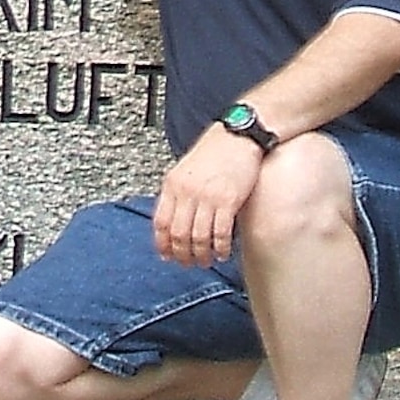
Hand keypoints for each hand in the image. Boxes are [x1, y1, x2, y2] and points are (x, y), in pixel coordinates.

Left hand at [153, 126, 264, 264]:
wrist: (239, 135)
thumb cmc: (215, 152)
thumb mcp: (186, 170)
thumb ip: (178, 193)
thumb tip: (173, 220)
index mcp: (172, 185)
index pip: (161, 222)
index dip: (162, 243)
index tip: (166, 256)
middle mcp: (187, 192)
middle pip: (178, 234)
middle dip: (182, 254)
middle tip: (188, 263)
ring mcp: (207, 196)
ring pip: (198, 237)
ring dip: (201, 254)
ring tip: (205, 261)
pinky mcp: (229, 199)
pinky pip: (220, 232)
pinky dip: (220, 247)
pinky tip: (222, 253)